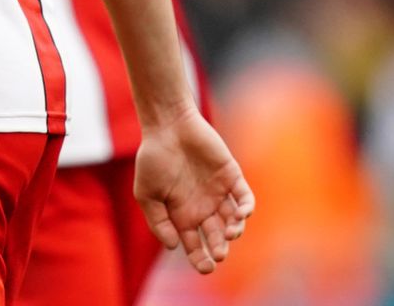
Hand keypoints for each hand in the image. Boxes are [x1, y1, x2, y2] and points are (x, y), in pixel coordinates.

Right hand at [134, 107, 254, 274]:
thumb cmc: (153, 158)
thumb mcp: (146, 193)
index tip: (205, 267)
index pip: (194, 244)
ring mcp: (218, 193)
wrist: (168, 126)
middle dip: (219, 248)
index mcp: (181, 214)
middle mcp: (202, 207)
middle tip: (219, 253)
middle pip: (216, 236)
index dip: (200, 258)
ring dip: (235, 230)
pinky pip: (244, 197)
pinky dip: (247, 208)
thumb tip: (174, 246)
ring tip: (231, 233)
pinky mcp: (231, 177)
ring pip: (233, 220)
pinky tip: (243, 214)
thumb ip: (158, 221)